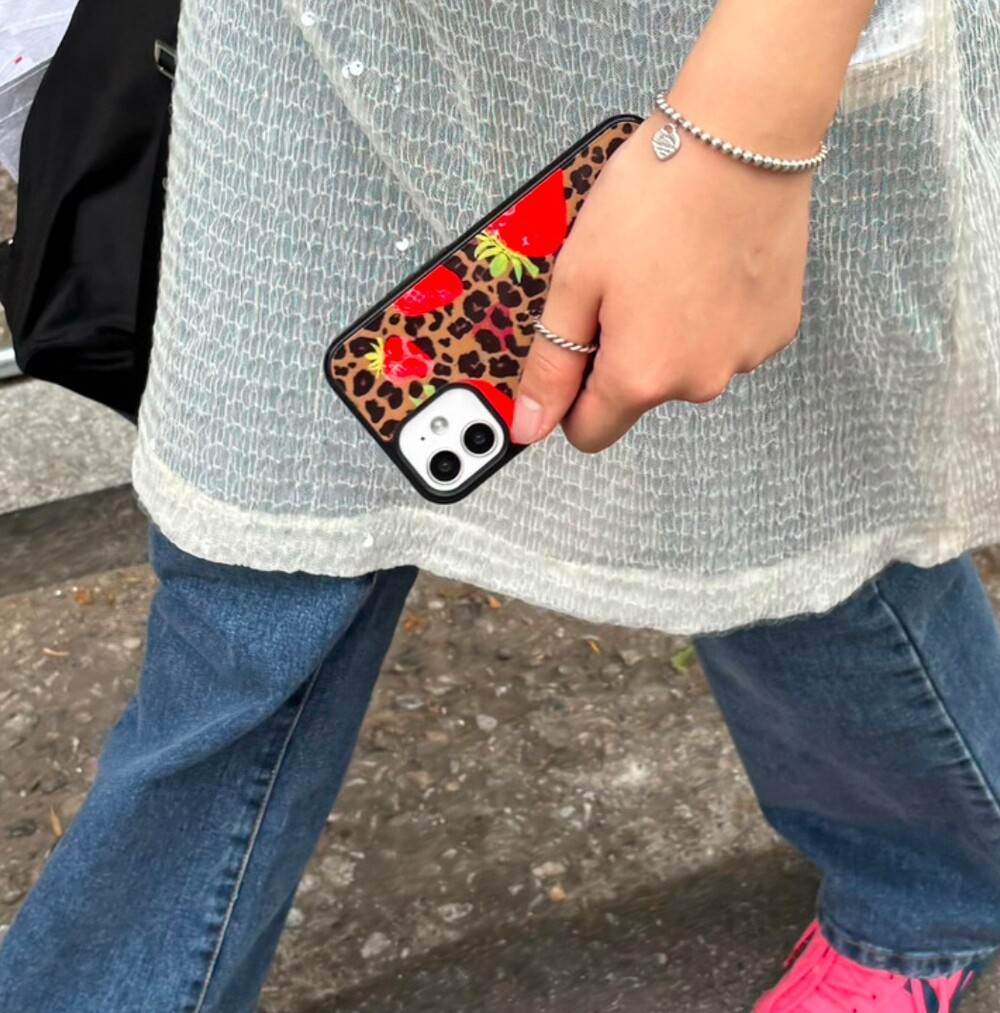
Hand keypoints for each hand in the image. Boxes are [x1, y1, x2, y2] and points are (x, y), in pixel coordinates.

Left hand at [510, 112, 813, 451]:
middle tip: (623, 284)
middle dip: (622, 353)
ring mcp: (744, 357)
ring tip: (669, 265)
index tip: (573, 352)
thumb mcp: (575, 281)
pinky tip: (707, 265)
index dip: (570, 398)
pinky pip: (726, 341)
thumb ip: (551, 364)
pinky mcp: (776, 329)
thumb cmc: (653, 198)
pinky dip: (711, 315)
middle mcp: (699, 383)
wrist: (742, 137)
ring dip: (669, 332)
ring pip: (685, 367)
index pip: (590, 432)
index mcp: (642, 376)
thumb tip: (530, 426)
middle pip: (639, 394)